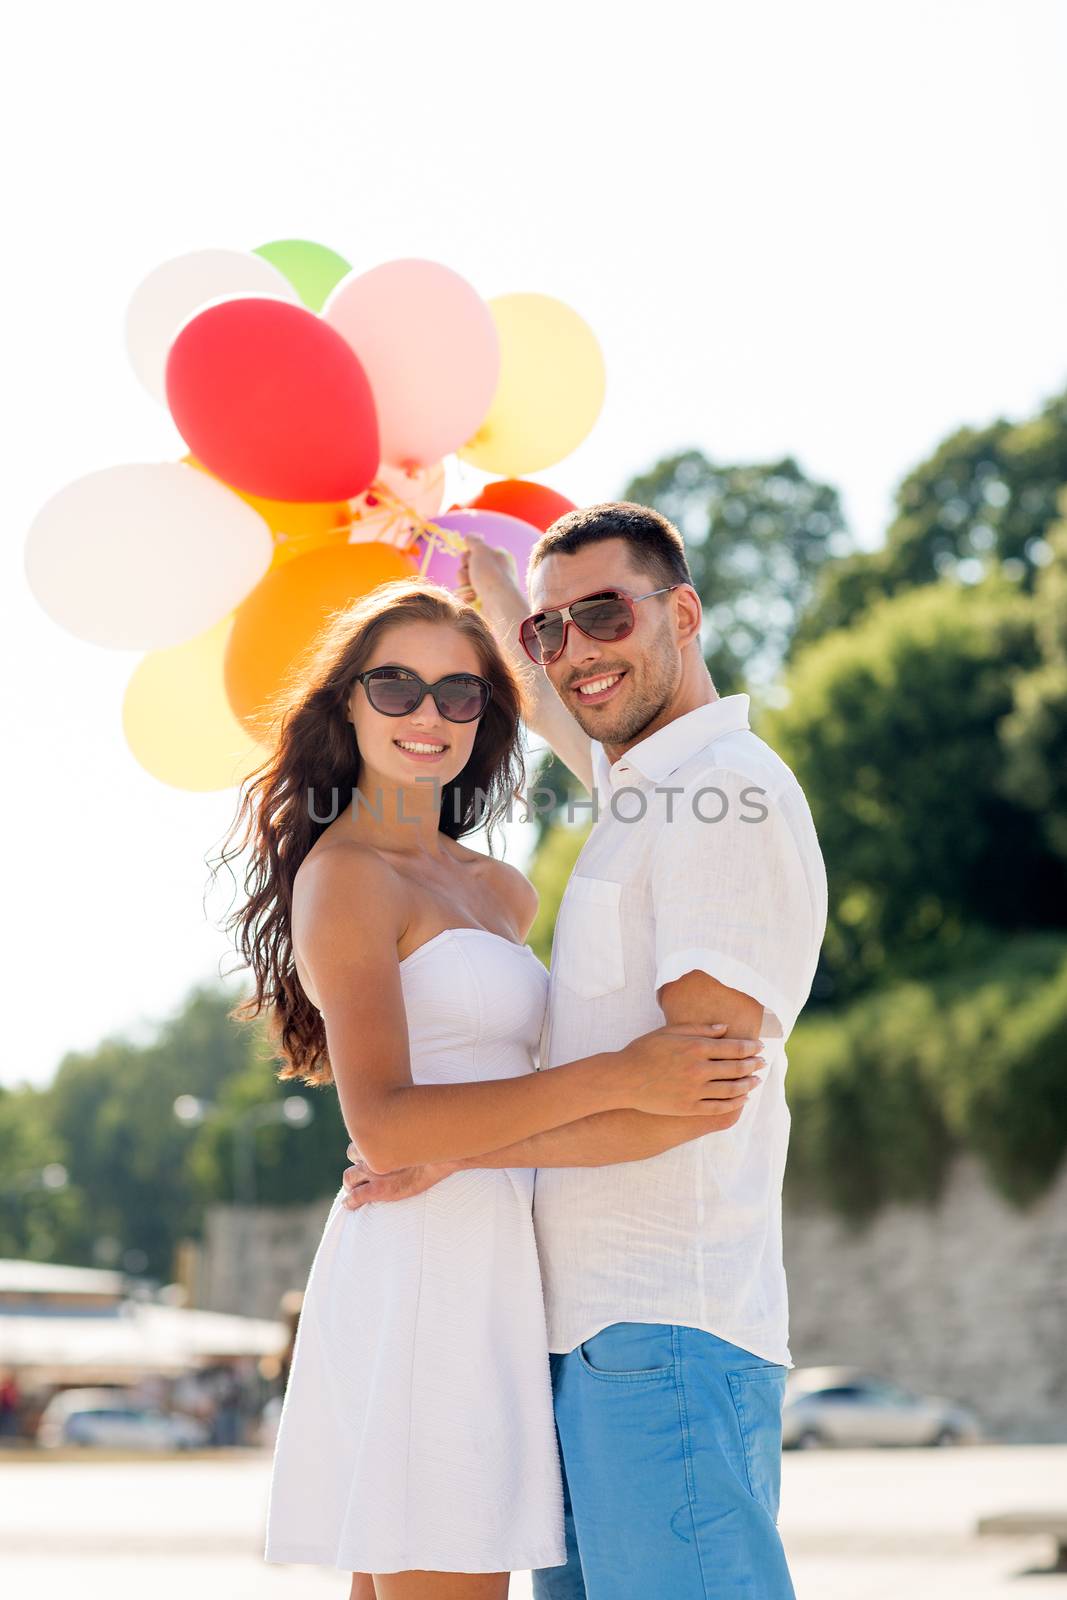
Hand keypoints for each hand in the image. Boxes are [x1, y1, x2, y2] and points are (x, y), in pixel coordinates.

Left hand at [340, 1142, 458, 1210]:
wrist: (444, 1157)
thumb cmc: (433, 1145)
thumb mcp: (414, 1135)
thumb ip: (401, 1135)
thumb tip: (402, 1128)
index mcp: (379, 1138)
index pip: (359, 1141)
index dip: (362, 1148)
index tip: (369, 1154)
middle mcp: (373, 1153)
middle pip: (351, 1155)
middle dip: (355, 1163)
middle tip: (363, 1172)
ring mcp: (374, 1171)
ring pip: (349, 1176)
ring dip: (351, 1181)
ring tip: (357, 1188)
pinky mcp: (379, 1190)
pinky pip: (355, 1197)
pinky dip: (350, 1202)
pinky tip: (350, 1205)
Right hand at [456, 532, 525, 624]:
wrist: (498, 603)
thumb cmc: (491, 573)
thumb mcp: (481, 550)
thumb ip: (473, 541)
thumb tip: (470, 536)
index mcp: (499, 557)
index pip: (477, 552)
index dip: (468, 555)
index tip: (469, 558)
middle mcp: (496, 571)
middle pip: (469, 566)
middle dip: (464, 570)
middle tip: (470, 574)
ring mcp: (490, 586)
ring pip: (466, 580)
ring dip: (464, 582)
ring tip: (472, 588)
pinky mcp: (484, 600)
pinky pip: (468, 594)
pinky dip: (467, 595)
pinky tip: (472, 597)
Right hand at [615, 1023, 764, 1116]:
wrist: (623, 1079)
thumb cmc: (644, 1051)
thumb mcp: (669, 1032)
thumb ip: (699, 1029)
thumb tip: (725, 1029)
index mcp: (695, 1047)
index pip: (734, 1048)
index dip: (751, 1048)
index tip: (760, 1047)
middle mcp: (699, 1069)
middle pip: (736, 1068)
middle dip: (753, 1065)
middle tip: (762, 1063)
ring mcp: (694, 1090)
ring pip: (732, 1089)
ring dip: (748, 1084)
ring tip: (756, 1081)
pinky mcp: (689, 1108)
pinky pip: (719, 1107)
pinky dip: (734, 1103)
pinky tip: (742, 1098)